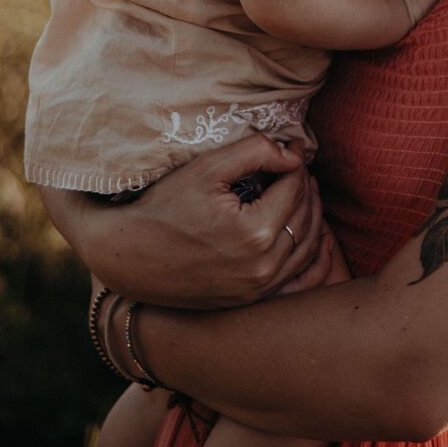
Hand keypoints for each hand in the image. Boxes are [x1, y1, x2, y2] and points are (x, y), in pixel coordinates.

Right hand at [42, 133, 325, 306]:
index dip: (296, 161)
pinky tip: (317, 236)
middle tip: (296, 165)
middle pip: (306, 216)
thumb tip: (295, 153)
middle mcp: (262, 267)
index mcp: (255, 232)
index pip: (296, 188)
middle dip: (307, 186)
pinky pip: (299, 279)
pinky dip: (314, 256)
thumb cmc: (166, 206)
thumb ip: (257, 152)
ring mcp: (258, 290)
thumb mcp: (208, 168)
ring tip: (302, 190)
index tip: (291, 146)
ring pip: (308, 247)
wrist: (130, 257)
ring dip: (313, 215)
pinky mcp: (251, 301)